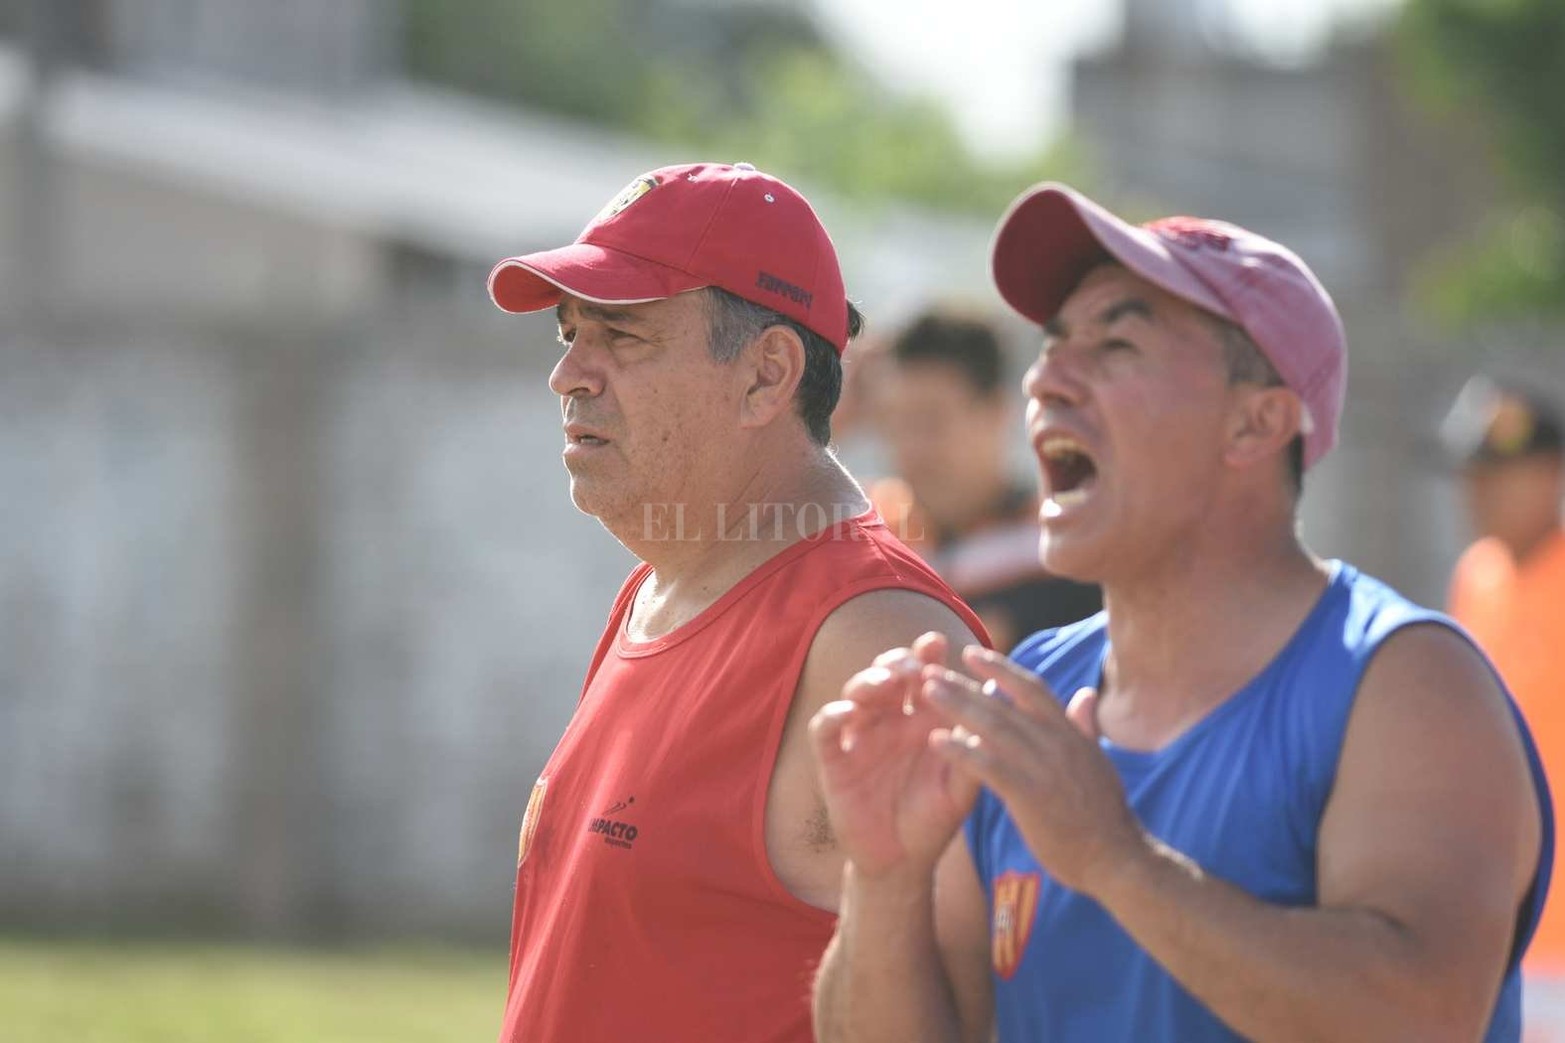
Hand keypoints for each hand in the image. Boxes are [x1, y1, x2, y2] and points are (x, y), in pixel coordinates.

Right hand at [810, 632, 981, 880]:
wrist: (901, 864)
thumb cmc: (934, 820)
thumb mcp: (961, 789)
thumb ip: (975, 751)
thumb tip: (998, 704)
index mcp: (923, 719)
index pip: (923, 675)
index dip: (927, 654)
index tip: (937, 642)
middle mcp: (890, 720)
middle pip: (887, 673)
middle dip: (897, 661)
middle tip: (912, 665)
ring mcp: (860, 737)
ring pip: (856, 692)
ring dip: (868, 681)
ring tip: (886, 684)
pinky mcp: (834, 760)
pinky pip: (824, 729)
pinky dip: (833, 716)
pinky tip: (848, 714)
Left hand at [923, 646, 1146, 895]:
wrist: (1117, 859)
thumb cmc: (1105, 816)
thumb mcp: (1097, 762)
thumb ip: (1085, 726)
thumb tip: (1086, 693)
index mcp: (1070, 732)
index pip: (1032, 688)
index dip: (1000, 668)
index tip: (972, 653)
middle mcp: (1056, 742)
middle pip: (1004, 702)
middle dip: (965, 682)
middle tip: (930, 667)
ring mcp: (1043, 766)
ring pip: (993, 726)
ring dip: (957, 705)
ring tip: (927, 691)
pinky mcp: (1030, 795)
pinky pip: (988, 767)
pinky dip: (961, 751)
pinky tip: (936, 742)